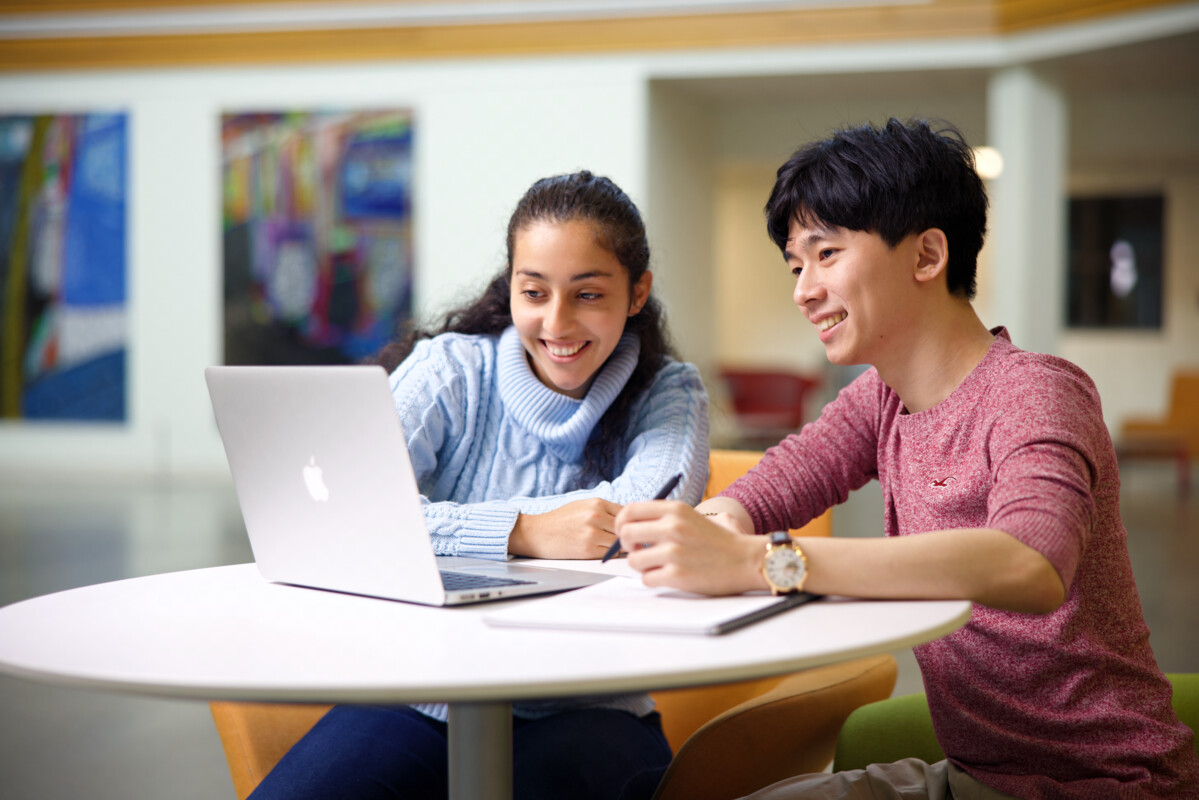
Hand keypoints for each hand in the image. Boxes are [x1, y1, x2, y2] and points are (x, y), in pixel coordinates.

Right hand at [508, 498, 622, 558]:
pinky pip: (609, 554)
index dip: (627, 522)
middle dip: (623, 535)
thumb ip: (604, 510)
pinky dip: (607, 554)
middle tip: (620, 539)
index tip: (625, 528)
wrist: (537, 533)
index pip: (626, 513)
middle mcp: (596, 516)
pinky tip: (598, 550)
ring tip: (606, 544)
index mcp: (597, 503)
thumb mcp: (583, 505)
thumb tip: (626, 518)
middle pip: (624, 528)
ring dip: (616, 546)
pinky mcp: (587, 550)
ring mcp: (592, 534)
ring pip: (618, 543)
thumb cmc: (560, 519)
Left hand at [614, 501, 767, 595]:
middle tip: (639, 551)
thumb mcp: (692, 517)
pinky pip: (646, 579)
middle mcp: (672, 527)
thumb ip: (664, 517)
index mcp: (675, 510)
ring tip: (658, 566)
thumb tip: (632, 524)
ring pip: (633, 560)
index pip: (630, 510)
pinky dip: (653, 580)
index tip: (627, 532)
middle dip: (628, 546)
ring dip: (642, 566)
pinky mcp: (677, 575)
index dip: (623, 523)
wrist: (747, 560)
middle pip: (626, 534)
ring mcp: (674, 552)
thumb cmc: (720, 541)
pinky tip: (667, 576)